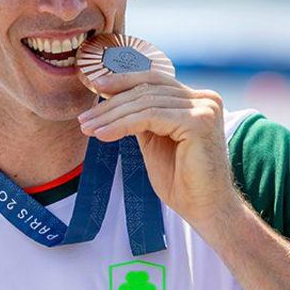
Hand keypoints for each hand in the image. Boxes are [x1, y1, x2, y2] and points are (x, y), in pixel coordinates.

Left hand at [78, 64, 240, 228]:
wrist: (204, 208)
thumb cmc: (180, 178)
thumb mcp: (154, 138)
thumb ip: (142, 115)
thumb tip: (111, 94)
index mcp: (197, 99)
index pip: (153, 80)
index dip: (122, 81)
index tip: (95, 88)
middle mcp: (205, 99)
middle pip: (146, 91)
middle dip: (110, 105)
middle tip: (84, 119)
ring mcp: (205, 108)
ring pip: (144, 103)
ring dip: (111, 117)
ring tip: (88, 128)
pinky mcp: (199, 122)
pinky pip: (150, 117)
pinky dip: (122, 125)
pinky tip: (103, 135)